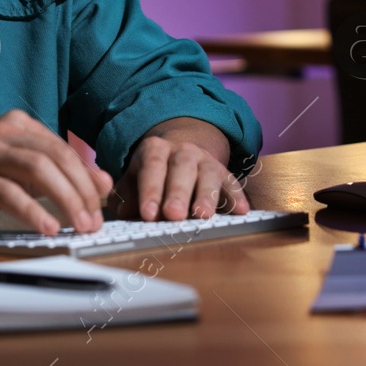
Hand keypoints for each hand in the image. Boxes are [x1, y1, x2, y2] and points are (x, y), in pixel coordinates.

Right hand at [0, 109, 111, 234]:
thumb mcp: (18, 172)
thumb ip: (58, 174)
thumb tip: (104, 183)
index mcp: (18, 125)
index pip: (64, 150)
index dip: (87, 178)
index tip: (101, 207)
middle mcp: (3, 132)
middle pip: (56, 157)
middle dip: (81, 190)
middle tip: (94, 221)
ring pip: (37, 170)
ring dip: (64, 200)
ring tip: (78, 225)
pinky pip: (6, 191)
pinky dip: (32, 210)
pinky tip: (47, 227)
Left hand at [115, 117, 248, 221]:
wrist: (178, 155)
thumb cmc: (151, 176)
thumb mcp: (132, 181)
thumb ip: (126, 196)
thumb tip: (125, 213)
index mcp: (155, 150)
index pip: (152, 167)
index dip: (150, 190)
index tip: (148, 214)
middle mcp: (182, 152)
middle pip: (181, 168)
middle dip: (178, 192)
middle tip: (173, 214)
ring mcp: (205, 161)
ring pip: (208, 174)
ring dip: (206, 195)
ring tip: (203, 215)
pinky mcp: (224, 174)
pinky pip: (232, 183)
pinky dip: (237, 197)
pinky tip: (241, 211)